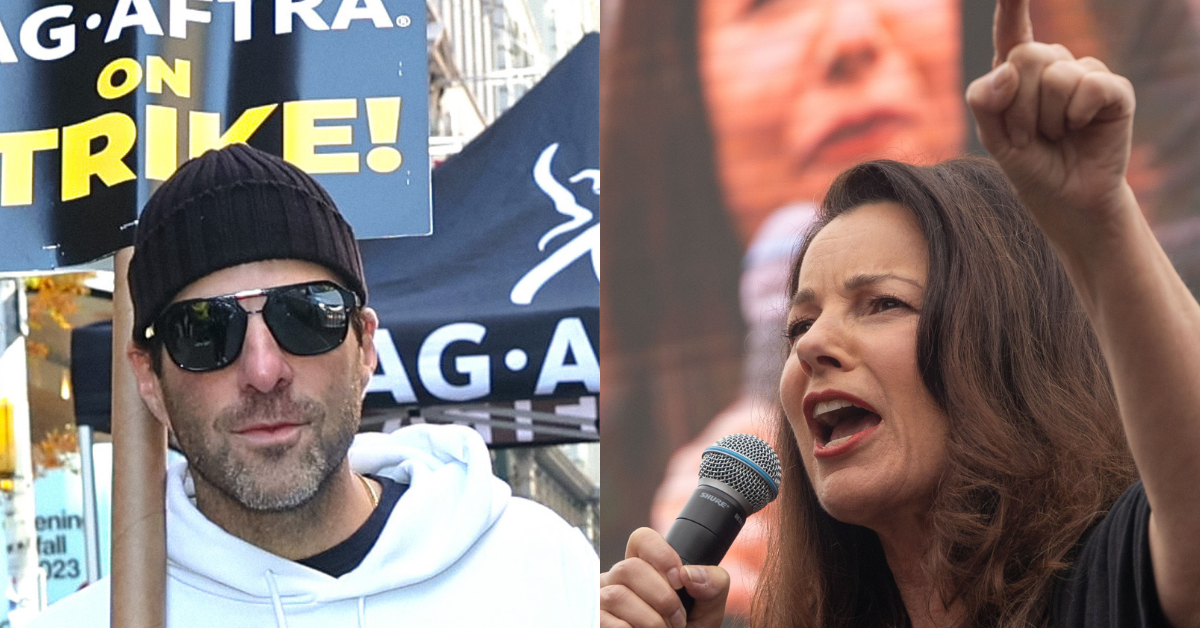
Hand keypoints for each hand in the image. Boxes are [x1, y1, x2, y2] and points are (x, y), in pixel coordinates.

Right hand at [600, 528, 729, 627]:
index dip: (661, 555)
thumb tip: (689, 574)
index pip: (642, 539)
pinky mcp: (595, 620)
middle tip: (679, 621)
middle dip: (662, 598)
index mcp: (645, 566)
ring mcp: (601, 599)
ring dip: (650, 620)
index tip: (680, 581)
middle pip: (630, 568)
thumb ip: (712, 584)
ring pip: (618, 595)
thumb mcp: (708, 608)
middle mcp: (617, 578)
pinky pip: (609, 622)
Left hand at [966, 0, 1137, 253]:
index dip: (1012, 6)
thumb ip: (984, 100)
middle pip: (1026, 55)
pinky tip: (1081, 129)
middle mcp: (1053, 66)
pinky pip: (1087, 84)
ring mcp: (1084, 74)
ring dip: (1045, 117)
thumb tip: (1008, 69)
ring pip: (1054, 73)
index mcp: (1017, 73)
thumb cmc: (1029, 166)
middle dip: (1018, 106)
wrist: (1065, 199)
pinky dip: (1076, 114)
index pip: (1011, 31)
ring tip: (1055, 136)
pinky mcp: (1112, 89)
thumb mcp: (992, 137)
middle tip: (1027, 135)